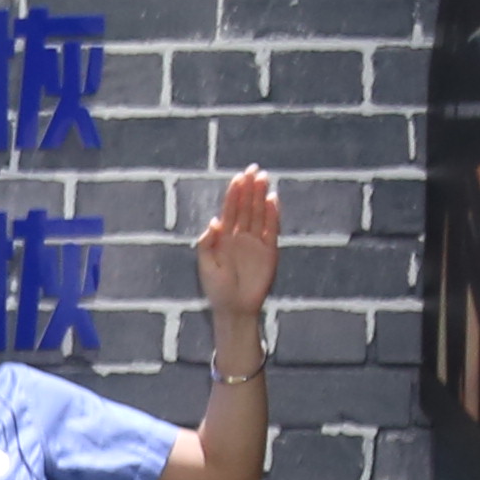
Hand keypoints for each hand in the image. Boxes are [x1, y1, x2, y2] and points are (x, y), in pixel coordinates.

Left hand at [194, 167, 283, 331]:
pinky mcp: (269, 252)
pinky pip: (271, 230)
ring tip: (263, 178)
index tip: (238, 177)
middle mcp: (241, 236)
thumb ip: (206, 244)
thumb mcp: (206, 266)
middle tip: (254, 169)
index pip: (230, 210)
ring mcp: (256, 242)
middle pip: (246, 207)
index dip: (234, 193)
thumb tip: (213, 221)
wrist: (234, 309)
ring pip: (259, 214)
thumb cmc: (217, 289)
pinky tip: (272, 200)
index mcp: (224, 237)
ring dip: (261, 196)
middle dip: (249, 188)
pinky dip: (273, 215)